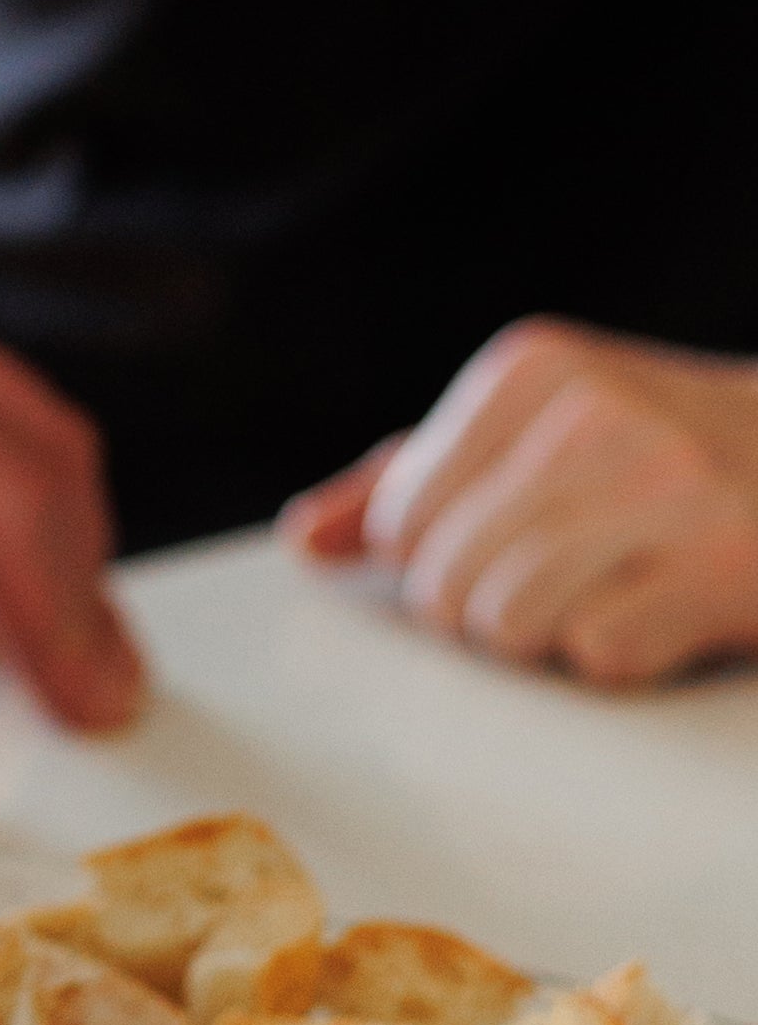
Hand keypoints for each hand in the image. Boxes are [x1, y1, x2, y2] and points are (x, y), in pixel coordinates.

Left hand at [282, 318, 757, 685]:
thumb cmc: (662, 460)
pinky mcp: (721, 564)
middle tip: (576, 571)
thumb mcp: (535, 435)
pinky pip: (596, 654)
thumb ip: (409, 481)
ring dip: (552, 636)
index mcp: (532, 368)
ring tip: (617, 588)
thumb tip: (307, 541)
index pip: (398, 521)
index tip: (521, 532)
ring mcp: (667, 484)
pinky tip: (669, 610)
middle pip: (442, 582)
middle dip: (490, 605)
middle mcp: (596, 412)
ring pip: (505, 623)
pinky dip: (625, 656)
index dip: (442, 556)